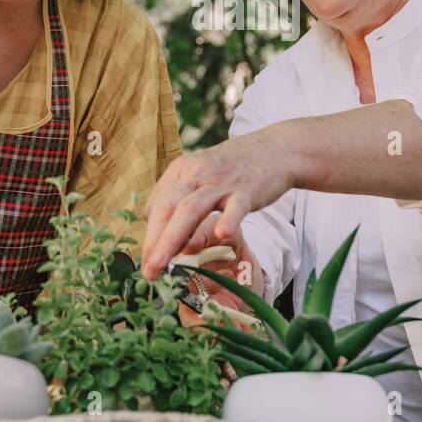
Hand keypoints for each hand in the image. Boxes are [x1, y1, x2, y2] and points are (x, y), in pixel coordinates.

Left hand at [141, 126, 294, 278]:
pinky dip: (227, 219)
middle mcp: (197, 172)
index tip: (145, 263)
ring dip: (174, 238)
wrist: (276, 149)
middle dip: (154, 242)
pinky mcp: (247, 189)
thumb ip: (177, 195)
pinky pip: (236, 206)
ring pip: (192, 209)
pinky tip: (221, 234)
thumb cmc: (234, 168)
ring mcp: (222, 181)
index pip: (157, 206)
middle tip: (147, 272)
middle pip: (168, 208)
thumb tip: (150, 222)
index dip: (149, 236)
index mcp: (181, 170)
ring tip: (164, 265)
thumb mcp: (200, 174)